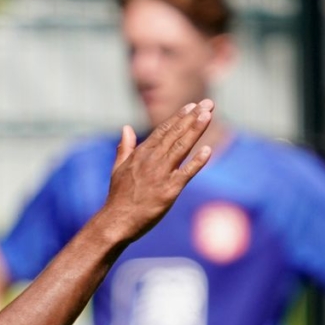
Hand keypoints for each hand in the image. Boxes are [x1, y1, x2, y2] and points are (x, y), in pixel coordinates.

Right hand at [103, 99, 213, 240]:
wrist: (116, 221)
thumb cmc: (118, 197)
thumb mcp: (118, 168)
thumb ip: (125, 147)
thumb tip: (127, 128)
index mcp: (141, 154)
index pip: (163, 130)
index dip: (179, 117)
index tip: (192, 106)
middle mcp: (151, 160)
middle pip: (175, 134)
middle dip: (192, 117)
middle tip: (207, 103)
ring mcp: (161, 174)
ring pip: (181, 147)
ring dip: (195, 130)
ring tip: (207, 115)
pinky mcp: (169, 191)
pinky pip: (186, 173)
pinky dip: (197, 161)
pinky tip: (208, 150)